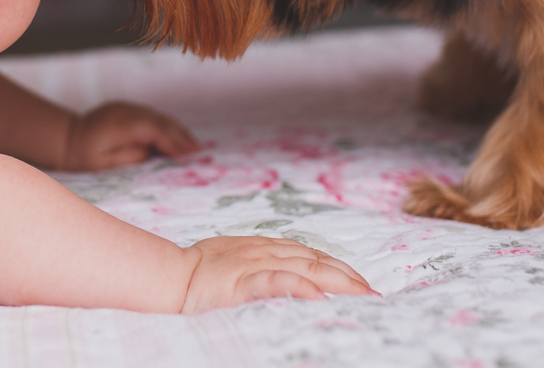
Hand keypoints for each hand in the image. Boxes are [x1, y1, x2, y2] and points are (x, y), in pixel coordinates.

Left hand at [61, 101, 198, 170]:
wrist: (65, 136)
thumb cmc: (82, 156)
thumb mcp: (103, 163)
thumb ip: (130, 156)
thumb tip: (153, 153)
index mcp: (120, 125)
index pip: (154, 130)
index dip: (173, 141)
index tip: (189, 154)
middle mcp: (125, 111)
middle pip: (160, 121)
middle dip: (181, 135)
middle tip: (199, 151)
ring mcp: (126, 107)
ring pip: (158, 116)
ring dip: (176, 130)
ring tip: (192, 145)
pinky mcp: (127, 108)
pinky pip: (152, 115)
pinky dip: (166, 125)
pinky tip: (176, 136)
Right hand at [180, 236, 377, 313]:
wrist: (172, 276)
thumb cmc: (202, 272)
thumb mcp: (239, 263)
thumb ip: (266, 267)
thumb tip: (297, 280)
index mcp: (265, 248)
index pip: (311, 254)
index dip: (338, 267)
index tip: (361, 283)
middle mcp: (265, 252)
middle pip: (316, 260)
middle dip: (347, 276)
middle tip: (372, 293)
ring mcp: (255, 265)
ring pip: (304, 267)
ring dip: (336, 280)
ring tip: (360, 294)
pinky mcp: (242, 281)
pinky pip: (275, 281)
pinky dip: (299, 285)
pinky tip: (318, 295)